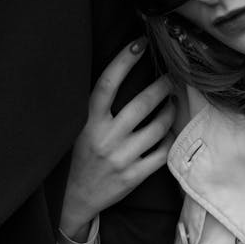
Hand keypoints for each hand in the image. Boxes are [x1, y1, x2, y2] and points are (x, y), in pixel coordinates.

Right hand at [60, 38, 175, 240]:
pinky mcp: (133, 176)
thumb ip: (95, 107)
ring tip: (172, 102)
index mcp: (87, 122)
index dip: (124, 60)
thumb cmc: (76, 156)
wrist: (72, 199)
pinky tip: (169, 131)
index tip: (140, 43)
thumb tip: (119, 72)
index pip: (107, 84)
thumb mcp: (76, 128)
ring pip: (158, 127)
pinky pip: (162, 152)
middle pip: (142, 103)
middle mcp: (105, 138)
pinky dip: (169, 138)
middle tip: (171, 76)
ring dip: (170, 110)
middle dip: (162, 85)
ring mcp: (121, 158)